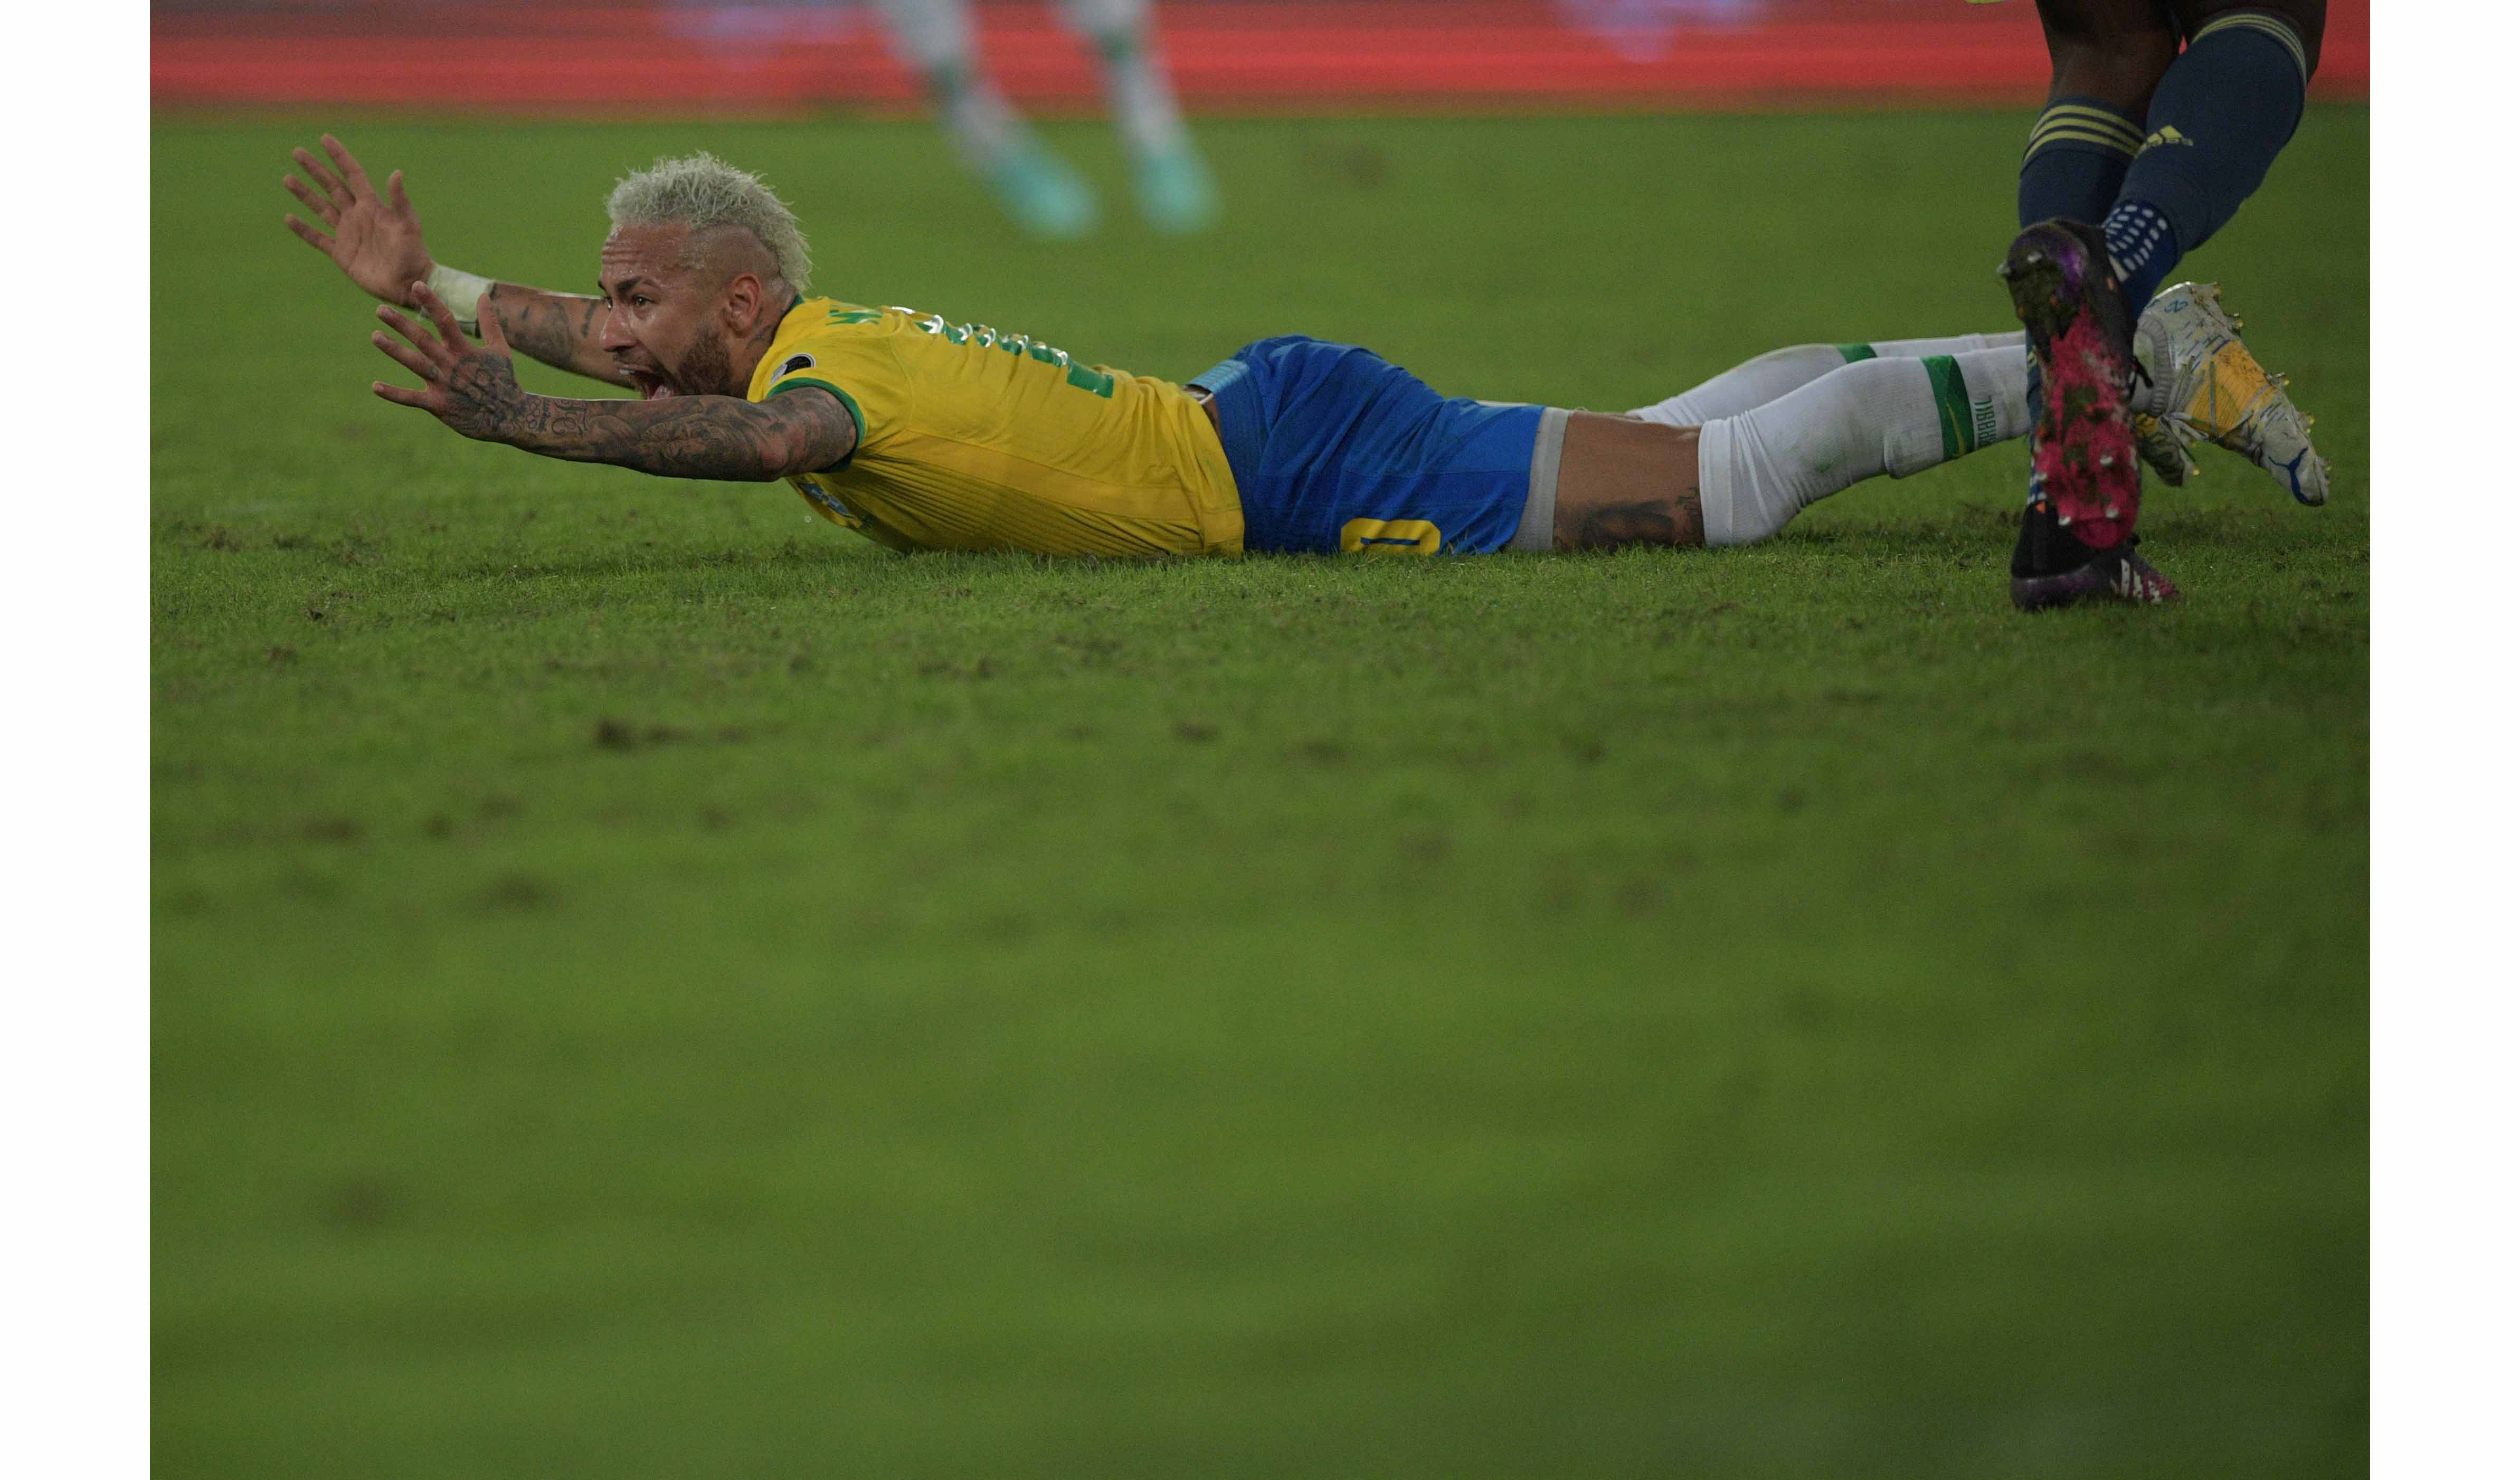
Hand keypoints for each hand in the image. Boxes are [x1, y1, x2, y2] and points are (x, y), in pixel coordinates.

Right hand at [285, 135, 434, 305]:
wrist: (408, 283)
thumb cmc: (413, 253)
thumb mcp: (408, 224)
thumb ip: (400, 200)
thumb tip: (396, 172)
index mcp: (372, 206)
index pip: (352, 174)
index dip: (339, 157)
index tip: (325, 138)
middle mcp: (357, 216)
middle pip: (331, 186)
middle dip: (315, 169)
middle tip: (297, 152)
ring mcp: (347, 234)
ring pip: (321, 208)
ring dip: (304, 194)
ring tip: (287, 178)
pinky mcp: (341, 253)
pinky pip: (318, 238)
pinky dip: (303, 229)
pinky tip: (289, 218)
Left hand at [371, 282, 528, 442]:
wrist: (511, 418)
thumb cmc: (504, 381)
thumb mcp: (500, 349)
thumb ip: (489, 322)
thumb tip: (483, 295)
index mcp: (465, 350)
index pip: (446, 321)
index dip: (432, 302)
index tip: (417, 285)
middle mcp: (452, 365)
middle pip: (423, 340)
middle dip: (401, 324)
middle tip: (380, 310)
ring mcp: (444, 386)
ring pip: (415, 364)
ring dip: (394, 350)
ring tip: (375, 336)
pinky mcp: (440, 405)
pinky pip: (413, 399)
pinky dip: (394, 394)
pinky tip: (375, 386)